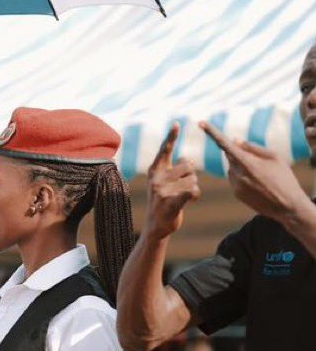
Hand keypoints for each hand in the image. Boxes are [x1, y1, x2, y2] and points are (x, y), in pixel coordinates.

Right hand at [144, 124, 200, 239]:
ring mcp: (163, 190)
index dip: (171, 137)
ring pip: (193, 179)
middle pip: (188, 165)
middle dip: (191, 176)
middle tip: (182, 187)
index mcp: (154, 170)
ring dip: (195, 188)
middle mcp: (157, 178)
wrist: (156, 226)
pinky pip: (192, 191)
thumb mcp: (164, 183)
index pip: (165, 150)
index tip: (177, 124)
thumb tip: (187, 159)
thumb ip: (175, 169)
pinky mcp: (171, 202)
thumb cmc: (164, 201)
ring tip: (184, 198)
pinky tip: (192, 199)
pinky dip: (195, 194)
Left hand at [200, 121, 309, 222]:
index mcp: (247, 162)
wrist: (288, 207)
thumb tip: (234, 140)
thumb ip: (253, 147)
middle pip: (231, 156)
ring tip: (262, 176)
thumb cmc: (284, 178)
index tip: (200, 123)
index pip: (225, 144)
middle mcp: (237, 173)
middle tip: (258, 162)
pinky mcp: (236, 193)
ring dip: (242, 167)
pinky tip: (258, 184)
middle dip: (240, 154)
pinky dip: (243, 177)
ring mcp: (235, 185)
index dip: (212, 133)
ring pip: (232, 168)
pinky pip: (235, 179)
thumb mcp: (274, 157)